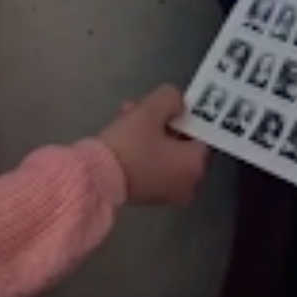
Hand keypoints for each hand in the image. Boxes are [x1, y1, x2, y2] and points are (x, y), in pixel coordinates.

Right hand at [100, 85, 208, 205]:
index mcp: (195, 165)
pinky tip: (123, 138)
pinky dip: (144, 153)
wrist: (97, 179)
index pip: (200, 132)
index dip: (181, 114)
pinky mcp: (150, 198)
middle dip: (159, 121)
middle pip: (180, 143)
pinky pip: (154, 168)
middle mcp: (189, 183)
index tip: (162, 106)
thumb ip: (170, 98)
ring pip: (165, 154)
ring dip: (148, 134)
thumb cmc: (129, 145)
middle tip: (137, 108)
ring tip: (124, 117)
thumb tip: (177, 104)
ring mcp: (169, 194)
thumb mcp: (150, 110)